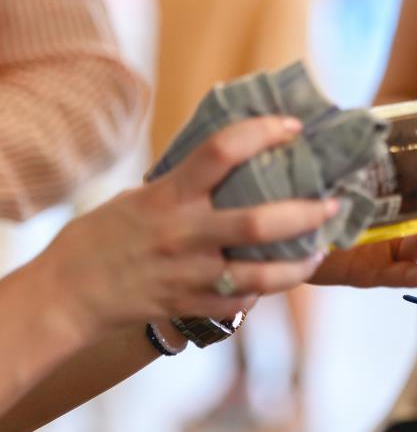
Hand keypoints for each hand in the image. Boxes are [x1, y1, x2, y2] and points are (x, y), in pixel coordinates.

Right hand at [35, 117, 333, 341]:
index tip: (292, 127)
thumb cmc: (103, 237)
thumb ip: (185, 186)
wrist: (69, 293)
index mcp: (170, 196)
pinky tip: (275, 279)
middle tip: (331, 203)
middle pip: (260, 221)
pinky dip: (262, 290)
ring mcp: (190, 274)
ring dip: (299, 263)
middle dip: (306, 212)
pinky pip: (241, 300)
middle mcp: (185, 234)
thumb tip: (232, 167)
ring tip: (319, 250)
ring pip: (262, 273)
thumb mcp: (141, 197)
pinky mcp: (191, 304)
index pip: (222, 151)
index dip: (262, 132)